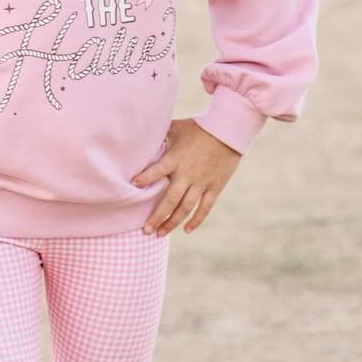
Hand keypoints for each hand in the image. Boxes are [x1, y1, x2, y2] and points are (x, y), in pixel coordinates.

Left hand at [130, 117, 241, 236]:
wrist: (228, 131)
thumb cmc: (198, 127)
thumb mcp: (176, 128)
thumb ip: (160, 135)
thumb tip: (141, 133)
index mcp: (176, 159)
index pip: (158, 170)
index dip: (145, 177)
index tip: (133, 185)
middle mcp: (188, 174)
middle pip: (170, 200)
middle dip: (157, 217)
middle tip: (146, 231)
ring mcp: (202, 183)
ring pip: (185, 208)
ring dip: (172, 222)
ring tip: (160, 233)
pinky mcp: (214, 187)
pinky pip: (205, 208)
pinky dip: (196, 220)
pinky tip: (186, 230)